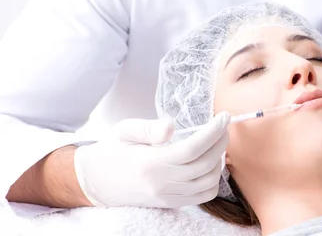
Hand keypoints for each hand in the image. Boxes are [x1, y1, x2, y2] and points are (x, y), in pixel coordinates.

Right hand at [73, 113, 229, 207]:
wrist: (97, 182)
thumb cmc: (112, 151)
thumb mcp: (124, 131)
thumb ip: (148, 127)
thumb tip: (171, 126)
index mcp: (150, 163)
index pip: (191, 149)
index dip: (213, 132)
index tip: (223, 117)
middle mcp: (161, 183)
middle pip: (204, 165)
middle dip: (221, 142)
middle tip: (224, 125)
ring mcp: (167, 196)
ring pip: (208, 182)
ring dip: (219, 160)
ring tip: (217, 142)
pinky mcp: (171, 203)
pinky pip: (202, 196)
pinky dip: (213, 179)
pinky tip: (210, 163)